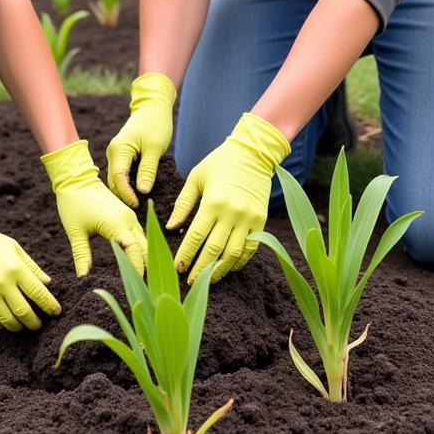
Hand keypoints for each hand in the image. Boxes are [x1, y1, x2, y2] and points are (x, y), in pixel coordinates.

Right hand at [0, 200, 60, 330]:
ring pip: (8, 320)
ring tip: (23, 324)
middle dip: (35, 321)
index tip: (57, 312)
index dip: (50, 305)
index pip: (38, 292)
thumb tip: (48, 284)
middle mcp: (2, 283)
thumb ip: (32, 267)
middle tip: (39, 324)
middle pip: (24, 312)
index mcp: (15, 267)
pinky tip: (4, 322)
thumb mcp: (14, 248)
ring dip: (19, 326)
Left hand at [42, 139, 146, 275]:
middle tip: (141, 290)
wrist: (76, 178)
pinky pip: (138, 234)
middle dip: (144, 267)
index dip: (137, 270)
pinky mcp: (127, 214)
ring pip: (144, 241)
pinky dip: (139, 248)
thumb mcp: (76, 231)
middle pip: (144, 248)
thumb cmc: (73, 203)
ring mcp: (129, 215)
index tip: (133, 288)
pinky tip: (134, 261)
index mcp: (117, 224)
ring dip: (143, 258)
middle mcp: (128, 219)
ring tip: (139, 280)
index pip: (135, 252)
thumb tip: (82, 278)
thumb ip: (82, 255)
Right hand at [106, 71, 176, 207]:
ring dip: (126, 191)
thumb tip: (142, 191)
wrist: (153, 106)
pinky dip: (128, 183)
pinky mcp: (122, 154)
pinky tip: (138, 192)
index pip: (119, 179)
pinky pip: (122, 173)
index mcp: (119, 150)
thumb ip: (148, 170)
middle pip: (114, 181)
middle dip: (124, 196)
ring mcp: (116, 153)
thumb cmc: (156, 124)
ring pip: (117, 178)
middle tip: (138, 210)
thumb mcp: (155, 148)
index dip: (127, 194)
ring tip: (139, 204)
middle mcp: (113, 152)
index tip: (139, 205)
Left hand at [167, 113, 290, 284]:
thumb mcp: (196, 177)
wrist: (253, 153)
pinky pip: (251, 248)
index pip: (196, 236)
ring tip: (207, 279)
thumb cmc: (219, 162)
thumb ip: (183, 203)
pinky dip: (240, 261)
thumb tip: (171, 227)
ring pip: (233, 253)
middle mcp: (232, 212)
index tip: (177, 267)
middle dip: (200, 268)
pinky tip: (228, 266)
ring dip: (219, 269)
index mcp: (213, 201)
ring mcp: (249, 218)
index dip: (186, 254)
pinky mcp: (261, 220)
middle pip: (214, 249)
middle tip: (189, 280)